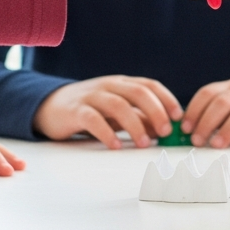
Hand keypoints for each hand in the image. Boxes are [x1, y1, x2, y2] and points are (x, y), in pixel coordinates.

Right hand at [35, 75, 181, 149]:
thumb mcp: (117, 112)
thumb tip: (165, 130)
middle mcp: (109, 86)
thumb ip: (139, 118)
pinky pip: (93, 119)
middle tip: (165, 132)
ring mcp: (91, 96)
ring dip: (134, 124)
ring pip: (118, 104)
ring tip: (144, 143)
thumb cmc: (90, 110)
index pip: (149, 85)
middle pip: (137, 92)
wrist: (50, 106)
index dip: (166, 99)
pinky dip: (106, 132)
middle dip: (155, 111)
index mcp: (122, 84)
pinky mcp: (75, 110)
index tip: (178, 117)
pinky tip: (115, 146)